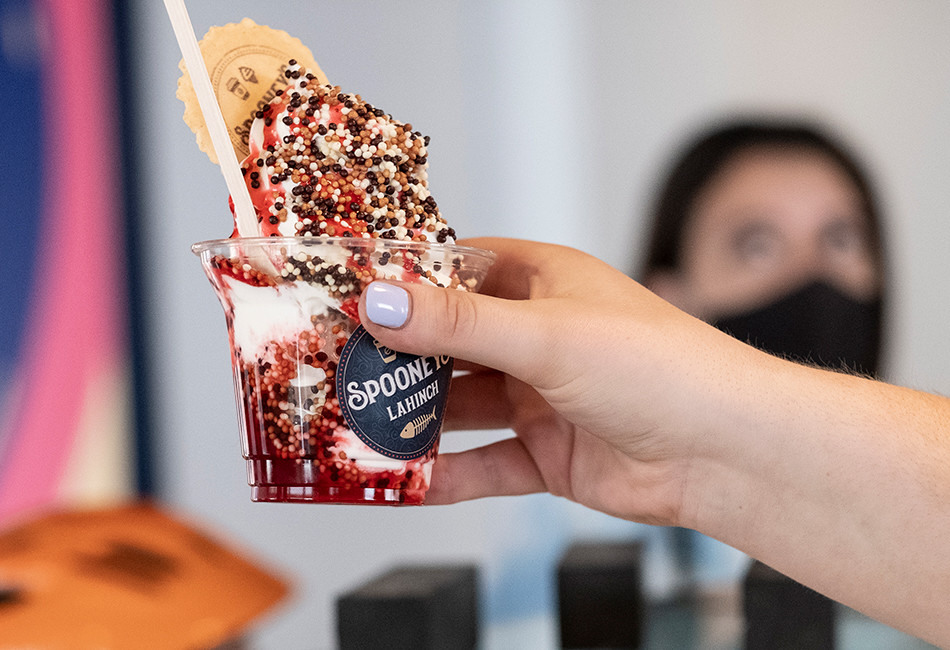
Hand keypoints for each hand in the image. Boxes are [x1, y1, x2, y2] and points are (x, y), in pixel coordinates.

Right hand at [358, 237, 745, 524]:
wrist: (723, 450)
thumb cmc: (658, 366)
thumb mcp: (546, 334)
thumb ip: (460, 325)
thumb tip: (383, 303)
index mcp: (542, 283)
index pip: (456, 272)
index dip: (403, 284)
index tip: (347, 297)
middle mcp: (538, 337)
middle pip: (449, 344)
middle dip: (399, 359)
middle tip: (337, 370)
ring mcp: (540, 397)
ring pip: (460, 406)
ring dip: (415, 419)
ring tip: (356, 427)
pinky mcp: (547, 453)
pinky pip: (484, 464)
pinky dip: (448, 473)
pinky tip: (407, 480)